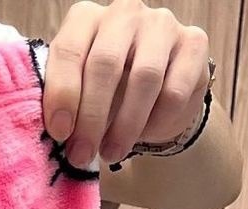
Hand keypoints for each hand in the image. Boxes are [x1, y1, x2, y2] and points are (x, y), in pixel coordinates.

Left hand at [41, 1, 211, 168]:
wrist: (155, 99)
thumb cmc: (107, 95)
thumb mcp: (78, 95)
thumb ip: (63, 102)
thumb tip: (54, 131)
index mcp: (86, 18)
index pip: (69, 49)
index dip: (62, 94)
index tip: (59, 134)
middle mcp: (125, 12)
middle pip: (106, 64)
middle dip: (91, 117)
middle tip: (82, 154)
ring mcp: (162, 24)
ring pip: (144, 77)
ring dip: (125, 125)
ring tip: (110, 153)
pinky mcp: (194, 43)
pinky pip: (175, 91)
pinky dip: (156, 121)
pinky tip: (145, 136)